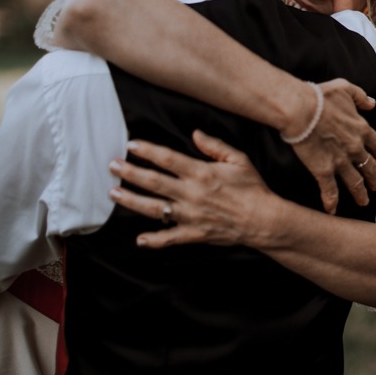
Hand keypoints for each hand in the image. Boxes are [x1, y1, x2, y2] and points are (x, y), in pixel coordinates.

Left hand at [109, 131, 275, 248]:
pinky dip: (154, 240)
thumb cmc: (252, 187)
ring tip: (114, 193)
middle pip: (154, 181)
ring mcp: (191, 215)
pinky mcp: (194, 234)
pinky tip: (139, 240)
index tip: (131, 145)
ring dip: (132, 201)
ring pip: (155, 208)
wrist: (263, 220)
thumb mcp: (238, 159)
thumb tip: (195, 133)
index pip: (168, 159)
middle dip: (130, 173)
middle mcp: (192, 193)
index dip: (148, 151)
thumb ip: (215, 146)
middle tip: (112, 166)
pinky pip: (170, 238)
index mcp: (201, 173)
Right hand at [290, 79, 375, 213]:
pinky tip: (331, 211)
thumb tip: (372, 103)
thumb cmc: (320, 96)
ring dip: (359, 193)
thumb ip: (360, 96)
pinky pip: (330, 190)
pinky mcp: (324, 171)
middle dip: (373, 178)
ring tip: (362, 202)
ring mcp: (341, 161)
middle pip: (369, 167)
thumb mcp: (344, 88)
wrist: (301, 109)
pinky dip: (331, 202)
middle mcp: (355, 148)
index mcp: (361, 128)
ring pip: (355, 182)